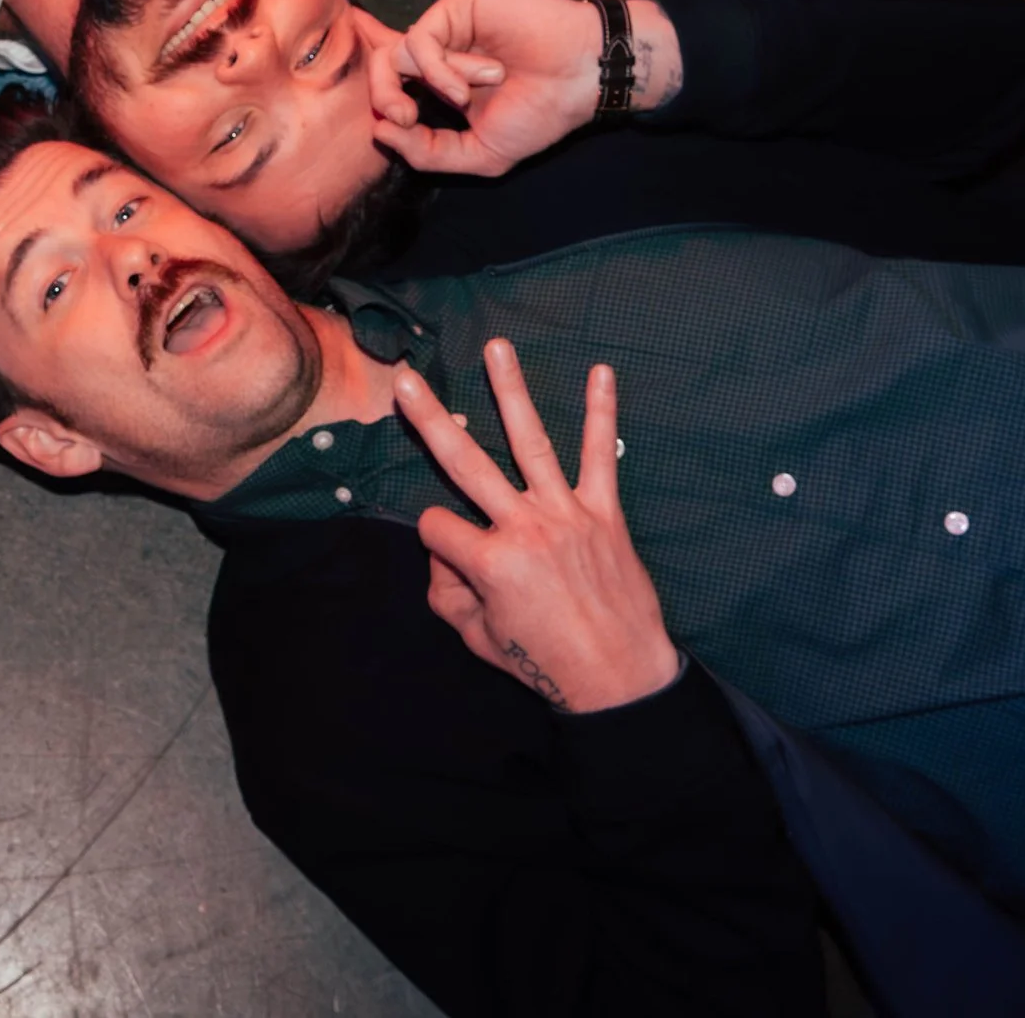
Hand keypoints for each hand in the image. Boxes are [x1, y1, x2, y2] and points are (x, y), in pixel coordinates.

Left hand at [369, 0, 679, 176]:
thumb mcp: (479, 154)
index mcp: (440, 84)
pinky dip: (444, 68)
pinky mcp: (457, 6)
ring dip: (438, 84)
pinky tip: (486, 74)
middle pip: (379, 67)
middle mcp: (439, 52)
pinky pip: (421, 40)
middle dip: (383, 98)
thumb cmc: (540, 114)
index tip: (394, 129)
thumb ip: (427, 152)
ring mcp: (447, 27)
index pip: (386, 85)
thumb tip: (380, 130)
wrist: (581, 77)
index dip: (378, 103)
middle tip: (405, 119)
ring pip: (398, 56)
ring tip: (472, 95)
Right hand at [397, 341, 678, 712]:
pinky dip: (602, 415)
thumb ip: (448, 592)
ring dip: (511, 391)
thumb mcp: (478, 638)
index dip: (434, 541)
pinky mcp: (605, 514)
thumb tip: (443, 551)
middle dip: (430, 419)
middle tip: (405, 380)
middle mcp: (524, 529)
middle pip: (465, 464)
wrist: (619, 678)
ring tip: (497, 347)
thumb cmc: (544, 664)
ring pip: (531, 442)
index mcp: (490, 563)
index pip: (436, 526)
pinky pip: (601, 457)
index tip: (453, 562)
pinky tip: (601, 372)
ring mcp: (567, 516)